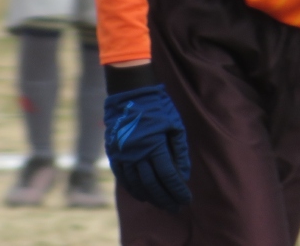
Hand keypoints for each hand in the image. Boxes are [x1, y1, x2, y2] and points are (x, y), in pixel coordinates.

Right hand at [103, 84, 191, 211]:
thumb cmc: (158, 107)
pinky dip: (133, 188)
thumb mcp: (175, 125)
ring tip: (161, 204)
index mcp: (155, 144)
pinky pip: (122, 176)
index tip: (186, 200)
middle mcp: (137, 152)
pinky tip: (142, 195)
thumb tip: (183, 176)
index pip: (168, 176)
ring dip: (150, 196)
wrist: (130, 91)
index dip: (178, 190)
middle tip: (175, 207)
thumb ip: (179, 151)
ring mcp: (123, 153)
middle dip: (166, 198)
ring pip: (136, 183)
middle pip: (152, 184)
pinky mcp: (113, 152)